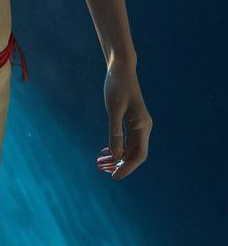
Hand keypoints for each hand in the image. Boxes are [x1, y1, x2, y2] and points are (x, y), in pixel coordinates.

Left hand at [97, 59, 151, 180]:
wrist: (121, 68)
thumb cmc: (117, 86)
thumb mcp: (114, 110)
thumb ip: (115, 133)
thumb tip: (116, 155)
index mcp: (142, 126)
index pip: (138, 155)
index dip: (127, 168)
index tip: (114, 177)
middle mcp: (144, 127)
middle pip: (134, 154)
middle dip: (120, 164)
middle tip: (103, 171)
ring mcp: (139, 124)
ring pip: (130, 148)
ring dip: (117, 157)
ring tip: (100, 164)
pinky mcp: (132, 120)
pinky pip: (127, 140)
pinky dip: (117, 147)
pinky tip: (104, 151)